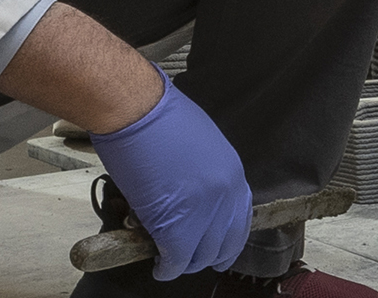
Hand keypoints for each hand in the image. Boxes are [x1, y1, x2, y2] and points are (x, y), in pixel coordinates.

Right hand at [91, 78, 252, 281]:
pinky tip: (158, 265)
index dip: (226, 240)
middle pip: (223, 244)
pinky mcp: (177, 227)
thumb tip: (196, 198)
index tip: (215, 249)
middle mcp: (225, 194)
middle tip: (187, 256)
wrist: (136, 109)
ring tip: (169, 259)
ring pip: (200, 257)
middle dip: (204, 255)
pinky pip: (175, 261)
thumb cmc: (159, 117)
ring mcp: (203, 211)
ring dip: (184, 262)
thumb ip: (206, 175)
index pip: (240, 220)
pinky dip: (165, 268)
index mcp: (232, 171)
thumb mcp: (199, 143)